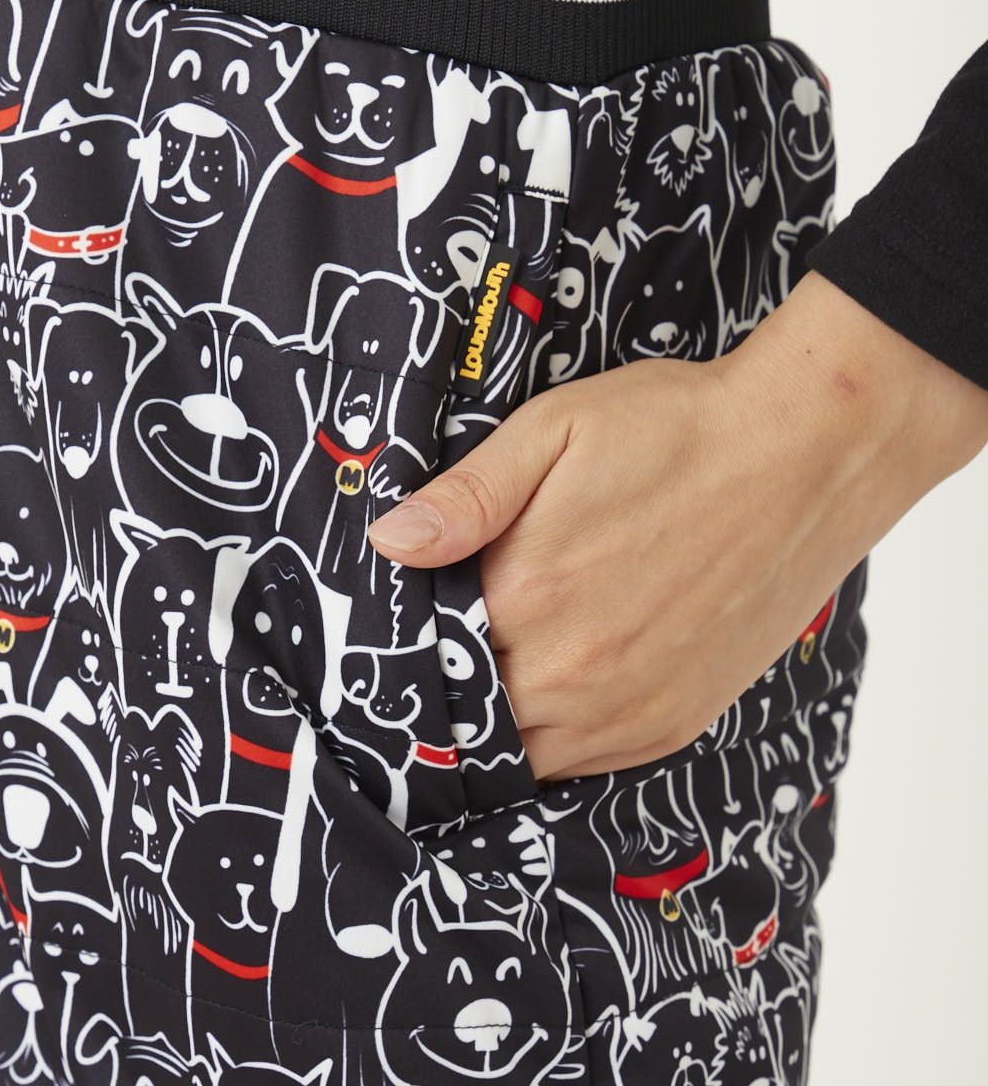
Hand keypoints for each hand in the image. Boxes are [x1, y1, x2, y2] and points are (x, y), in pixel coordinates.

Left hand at [366, 271, 987, 780]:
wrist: (804, 454)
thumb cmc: (678, 431)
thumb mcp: (555, 431)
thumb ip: (468, 497)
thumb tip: (388, 543)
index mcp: (530, 595)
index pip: (431, 658)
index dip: (408, 650)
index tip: (403, 636)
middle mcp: (576, 670)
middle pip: (469, 719)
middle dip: (447, 693)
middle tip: (442, 659)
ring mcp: (631, 707)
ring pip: (524, 754)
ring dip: (498, 723)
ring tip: (493, 677)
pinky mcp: (675, 720)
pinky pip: (586, 762)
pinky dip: (555, 740)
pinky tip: (554, 693)